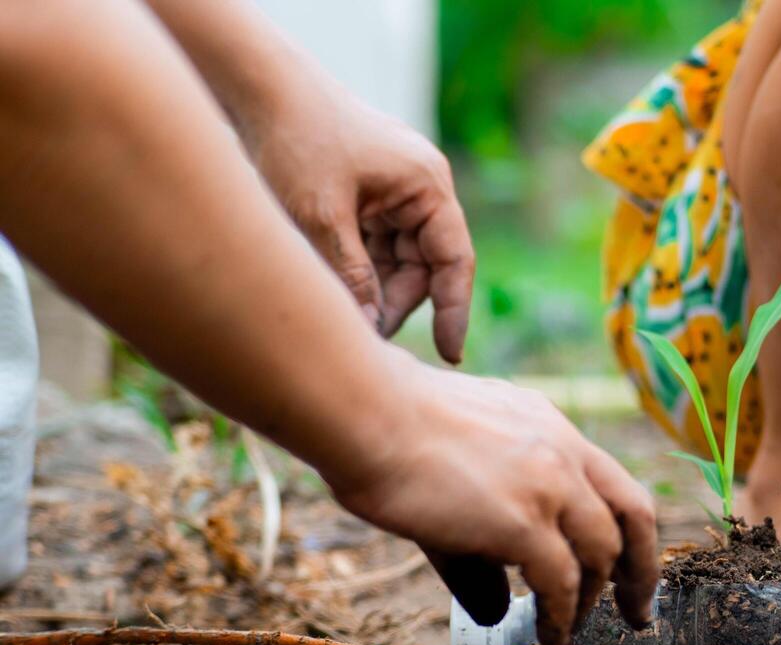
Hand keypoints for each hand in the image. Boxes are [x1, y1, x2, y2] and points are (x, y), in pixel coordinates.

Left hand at [242, 83, 474, 363]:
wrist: (259, 87)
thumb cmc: (296, 140)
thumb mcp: (322, 217)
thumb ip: (353, 275)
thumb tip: (372, 328)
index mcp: (427, 186)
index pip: (454, 261)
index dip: (455, 311)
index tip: (451, 354)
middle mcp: (422, 188)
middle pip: (425, 265)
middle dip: (398, 301)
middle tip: (366, 335)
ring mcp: (397, 191)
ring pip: (399, 260)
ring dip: (376, 287)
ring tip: (344, 310)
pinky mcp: (371, 195)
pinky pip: (377, 245)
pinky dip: (360, 268)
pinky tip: (335, 284)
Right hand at [325, 356, 659, 644]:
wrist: (364, 411)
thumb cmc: (388, 432)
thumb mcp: (457, 467)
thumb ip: (485, 537)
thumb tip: (493, 608)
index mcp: (550, 427)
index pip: (614, 481)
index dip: (629, 530)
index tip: (627, 566)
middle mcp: (563, 450)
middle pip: (634, 515)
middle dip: (641, 571)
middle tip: (637, 612)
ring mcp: (549, 484)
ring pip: (602, 553)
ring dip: (592, 600)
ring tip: (572, 632)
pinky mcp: (523, 520)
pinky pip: (561, 582)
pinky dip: (561, 617)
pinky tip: (549, 638)